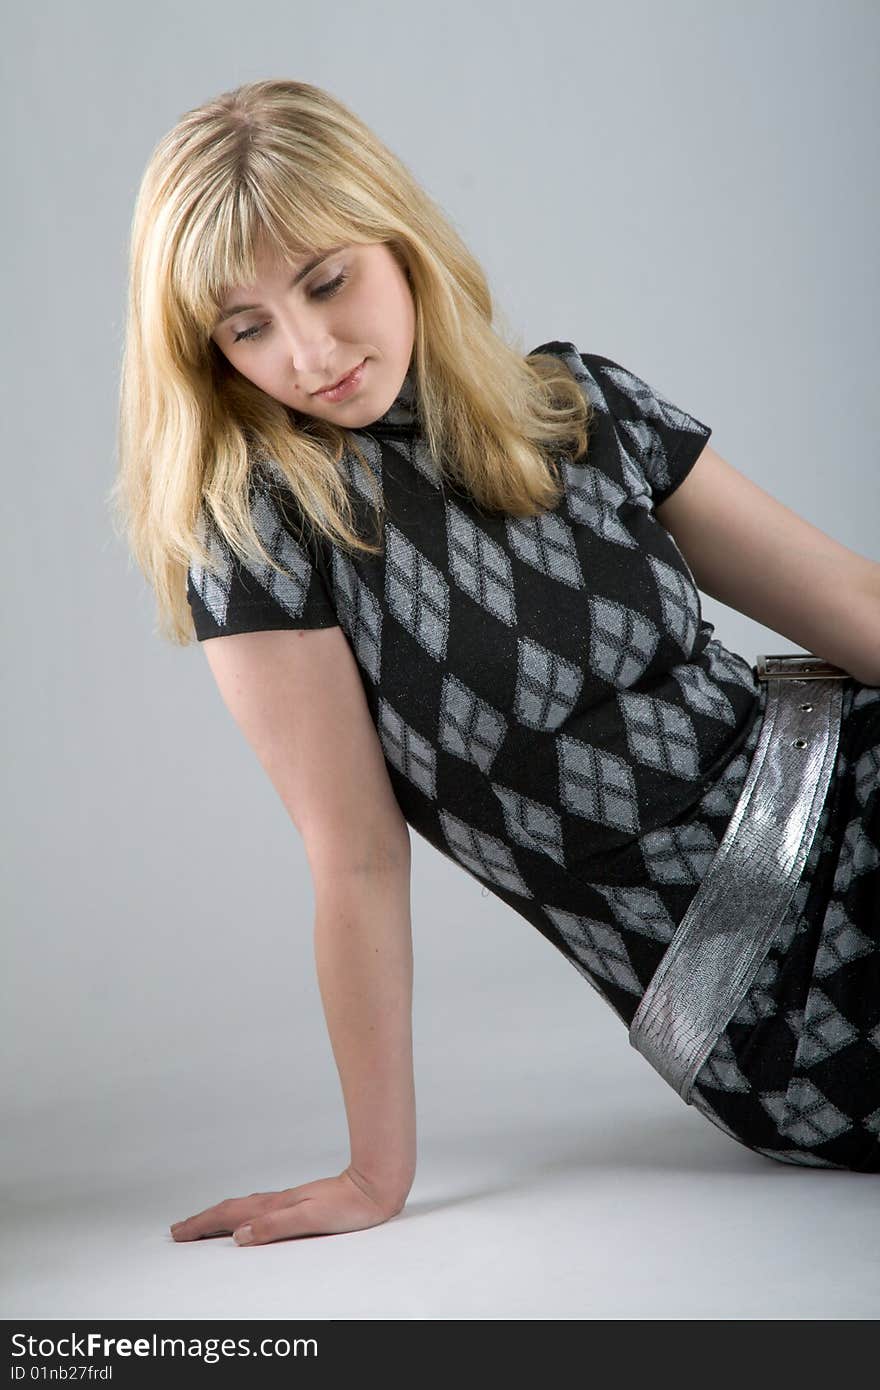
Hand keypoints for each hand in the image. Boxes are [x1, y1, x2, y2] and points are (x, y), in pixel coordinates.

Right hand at [169, 1167, 406, 1245]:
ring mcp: (287, 1201)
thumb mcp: (311, 1220)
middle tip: (178, 1230)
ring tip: (203, 1223)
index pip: (230, 1217)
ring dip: (219, 1216)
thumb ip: (276, 1226)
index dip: (203, 1225)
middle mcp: (278, 1202)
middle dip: (203, 1221)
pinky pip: (258, 1208)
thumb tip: (240, 1235)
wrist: (376, 1186)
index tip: (179, 1233)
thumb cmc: (350, 1206)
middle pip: (231, 1210)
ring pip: (243, 1208)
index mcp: (276, 1207)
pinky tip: (246, 1218)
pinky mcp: (298, 1203)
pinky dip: (241, 1213)